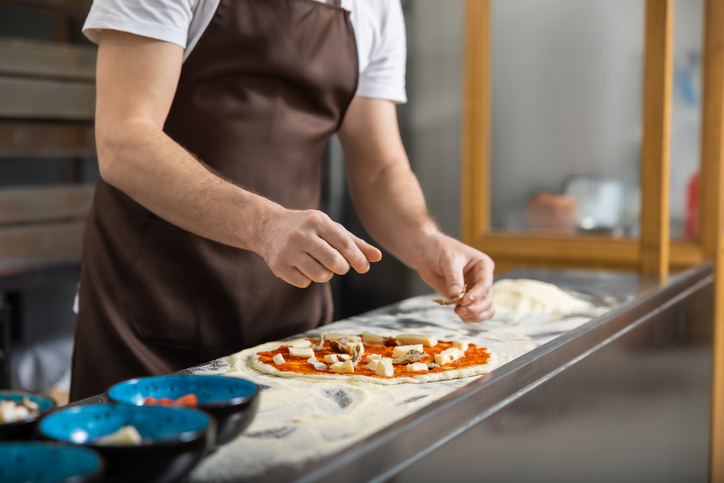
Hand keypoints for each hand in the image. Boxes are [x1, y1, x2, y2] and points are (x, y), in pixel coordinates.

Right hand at [258, 208, 381, 287]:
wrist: (268, 227)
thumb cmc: (308, 228)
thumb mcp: (330, 228)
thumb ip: (355, 243)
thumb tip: (378, 257)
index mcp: (317, 221)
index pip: (344, 244)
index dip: (358, 259)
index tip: (364, 268)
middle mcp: (301, 234)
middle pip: (334, 263)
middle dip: (342, 268)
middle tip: (339, 265)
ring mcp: (288, 250)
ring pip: (320, 275)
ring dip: (325, 274)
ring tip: (319, 264)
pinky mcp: (278, 266)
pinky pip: (304, 282)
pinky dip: (308, 278)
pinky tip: (301, 267)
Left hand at [414, 233, 494, 322]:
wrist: (426, 253)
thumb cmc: (440, 249)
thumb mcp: (448, 259)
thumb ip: (453, 278)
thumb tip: (456, 296)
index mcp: (483, 266)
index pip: (486, 284)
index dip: (476, 295)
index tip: (463, 301)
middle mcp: (482, 279)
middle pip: (487, 300)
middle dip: (475, 308)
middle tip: (459, 311)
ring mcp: (474, 290)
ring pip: (485, 309)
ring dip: (474, 315)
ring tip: (458, 313)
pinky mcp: (465, 298)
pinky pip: (474, 313)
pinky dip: (469, 317)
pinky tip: (459, 315)